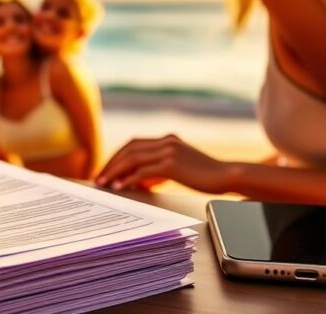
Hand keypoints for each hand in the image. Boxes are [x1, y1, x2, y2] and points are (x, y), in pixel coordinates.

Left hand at [95, 134, 232, 193]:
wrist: (226, 175)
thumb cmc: (205, 175)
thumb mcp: (181, 166)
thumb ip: (161, 168)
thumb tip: (140, 180)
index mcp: (168, 139)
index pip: (134, 144)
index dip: (118, 156)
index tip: (107, 169)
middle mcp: (166, 141)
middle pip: (129, 148)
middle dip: (112, 163)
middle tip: (100, 177)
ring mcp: (168, 151)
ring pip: (132, 158)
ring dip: (115, 171)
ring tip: (104, 183)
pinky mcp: (171, 164)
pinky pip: (142, 171)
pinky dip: (128, 178)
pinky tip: (120, 186)